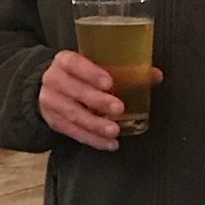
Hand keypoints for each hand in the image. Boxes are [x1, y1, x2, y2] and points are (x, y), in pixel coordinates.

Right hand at [39, 49, 161, 150]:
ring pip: (73, 114)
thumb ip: (124, 69)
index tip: (108, 82)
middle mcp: (54, 80)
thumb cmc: (79, 74)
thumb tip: (155, 75)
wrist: (49, 87)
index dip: (90, 73)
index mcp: (64, 61)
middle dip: (97, 101)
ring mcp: (51, 102)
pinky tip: (108, 143)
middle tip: (118, 108)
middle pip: (74, 91)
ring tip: (114, 130)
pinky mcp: (54, 121)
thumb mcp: (94, 64)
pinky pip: (74, 132)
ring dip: (95, 124)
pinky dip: (92, 139)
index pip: (74, 63)